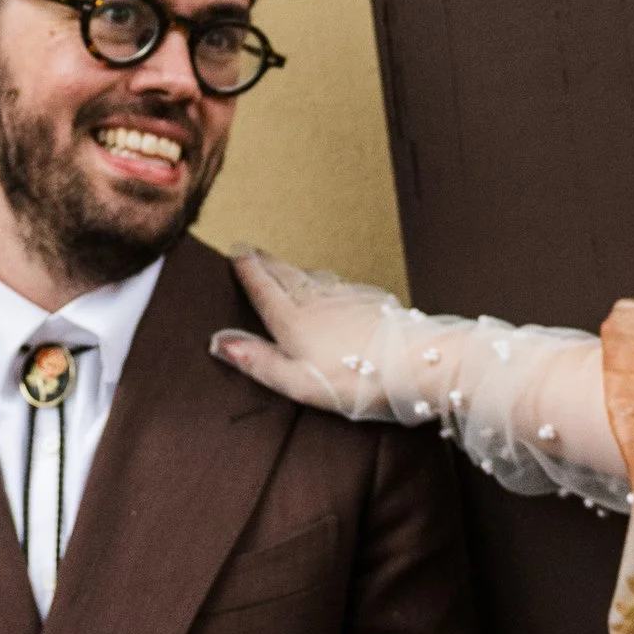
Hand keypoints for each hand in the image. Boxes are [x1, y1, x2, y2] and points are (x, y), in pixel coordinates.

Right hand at [210, 250, 410, 417]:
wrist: (412, 361)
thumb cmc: (354, 380)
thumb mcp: (297, 382)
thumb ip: (260, 362)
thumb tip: (220, 342)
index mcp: (292, 320)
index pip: (263, 287)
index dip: (247, 269)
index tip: (236, 252)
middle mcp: (316, 301)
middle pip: (285, 274)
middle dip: (266, 262)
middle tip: (251, 251)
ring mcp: (345, 296)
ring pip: (313, 276)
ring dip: (294, 269)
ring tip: (284, 267)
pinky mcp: (369, 299)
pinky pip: (338, 284)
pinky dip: (324, 280)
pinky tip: (329, 287)